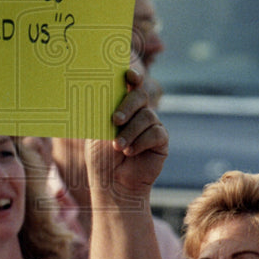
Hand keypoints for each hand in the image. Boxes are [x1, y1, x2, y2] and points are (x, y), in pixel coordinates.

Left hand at [85, 67, 168, 198]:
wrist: (113, 184)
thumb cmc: (102, 158)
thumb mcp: (97, 132)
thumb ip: (102, 113)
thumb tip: (101, 93)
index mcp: (121, 107)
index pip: (129, 85)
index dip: (132, 76)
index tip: (128, 74)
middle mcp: (138, 112)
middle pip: (140, 96)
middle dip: (127, 106)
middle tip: (115, 120)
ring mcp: (151, 125)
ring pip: (147, 116)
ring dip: (130, 132)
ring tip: (118, 147)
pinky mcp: (161, 140)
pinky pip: (156, 133)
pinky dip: (140, 142)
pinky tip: (130, 152)